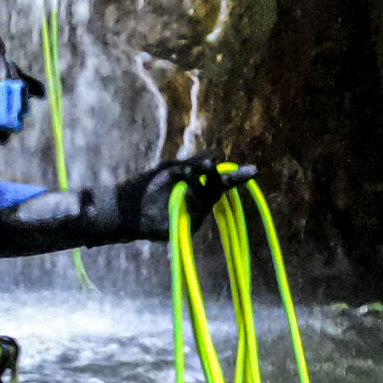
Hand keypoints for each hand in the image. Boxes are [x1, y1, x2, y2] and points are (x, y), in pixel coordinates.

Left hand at [123, 155, 256, 238]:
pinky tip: (184, 186)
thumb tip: (215, 156)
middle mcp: (200, 200)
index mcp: (197, 185)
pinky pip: (199, 209)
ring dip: (204, 181)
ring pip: (210, 196)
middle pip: (221, 188)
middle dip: (231, 178)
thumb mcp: (170, 170)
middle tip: (239, 171)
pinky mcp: (191, 226)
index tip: (254, 171)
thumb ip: (192, 164)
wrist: (127, 208)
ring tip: (190, 172)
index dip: (237, 175)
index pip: (221, 179)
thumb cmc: (147, 187)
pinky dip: (193, 193)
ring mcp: (196, 214)